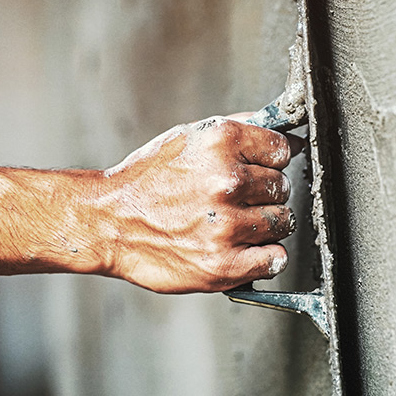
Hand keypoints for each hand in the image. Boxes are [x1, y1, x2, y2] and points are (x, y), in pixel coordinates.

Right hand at [98, 116, 301, 292]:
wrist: (108, 223)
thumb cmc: (147, 181)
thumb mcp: (188, 138)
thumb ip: (238, 131)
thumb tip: (287, 134)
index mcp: (221, 142)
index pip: (281, 149)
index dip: (270, 161)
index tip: (256, 170)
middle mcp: (227, 181)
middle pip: (282, 188)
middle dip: (263, 194)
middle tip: (234, 201)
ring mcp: (227, 225)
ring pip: (282, 223)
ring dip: (264, 226)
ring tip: (232, 224)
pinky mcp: (224, 264)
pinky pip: (275, 259)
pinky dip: (264, 257)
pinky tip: (241, 249)